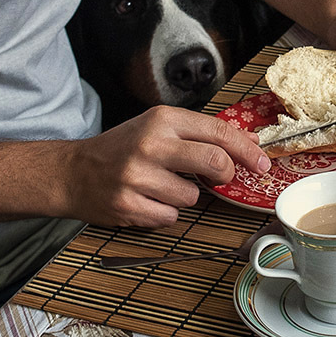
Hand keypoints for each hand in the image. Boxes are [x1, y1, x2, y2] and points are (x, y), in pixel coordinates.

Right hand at [62, 106, 269, 228]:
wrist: (73, 172)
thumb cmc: (120, 148)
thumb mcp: (157, 127)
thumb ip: (199, 134)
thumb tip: (246, 145)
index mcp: (161, 119)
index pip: (218, 131)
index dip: (246, 150)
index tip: (262, 163)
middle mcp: (150, 144)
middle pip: (214, 162)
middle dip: (225, 175)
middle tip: (220, 178)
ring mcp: (138, 176)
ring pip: (193, 196)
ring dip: (184, 196)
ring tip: (161, 186)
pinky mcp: (129, 205)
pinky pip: (171, 217)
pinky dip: (164, 212)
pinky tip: (147, 200)